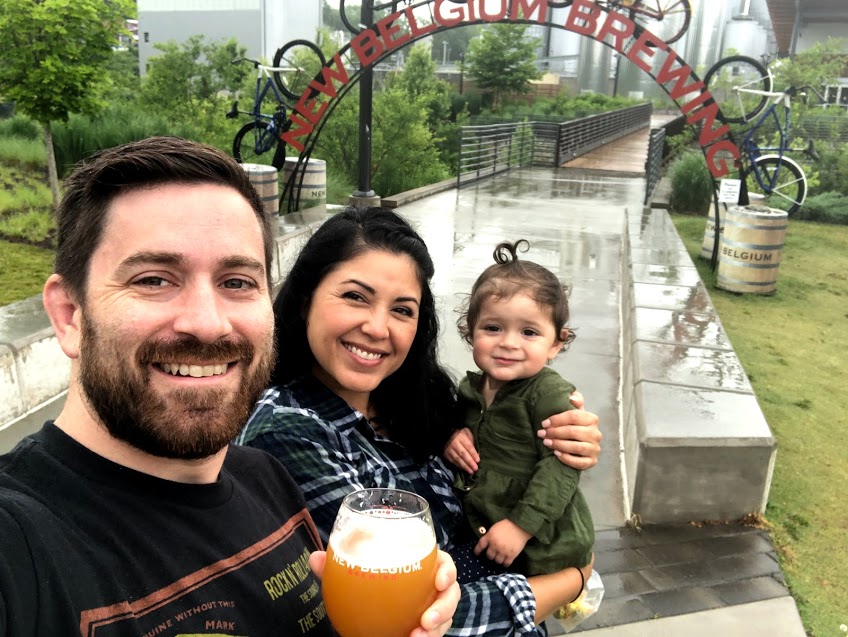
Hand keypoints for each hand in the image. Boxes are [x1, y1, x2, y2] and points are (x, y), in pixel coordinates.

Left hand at [311, 550, 458, 636]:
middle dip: (444, 607)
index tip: (439, 580)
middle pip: (451, 594)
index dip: (448, 570)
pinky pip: (432, 634)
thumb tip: (315, 559)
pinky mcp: (425, 627)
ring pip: (445, 619)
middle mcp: (430, 587)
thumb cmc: (368, 582)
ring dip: (436, 630)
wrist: (365, 613)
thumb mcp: (353, 574)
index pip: (444, 563)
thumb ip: (337, 566)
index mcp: (421, 565)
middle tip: (427, 620)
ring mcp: (430, 609)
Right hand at [444, 427, 478, 473]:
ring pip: (457, 459)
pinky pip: (453, 461)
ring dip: (465, 466)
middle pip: (463, 454)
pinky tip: (464, 469)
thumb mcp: (468, 434)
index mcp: (461, 437)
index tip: (478, 460)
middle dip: (470, 462)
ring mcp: (449, 449)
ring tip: (471, 471)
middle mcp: (454, 443)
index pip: (468, 446)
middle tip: (475, 468)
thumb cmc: (461, 434)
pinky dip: (459, 466)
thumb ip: (473, 443)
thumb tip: (477, 455)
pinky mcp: (445, 454)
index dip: (473, 454)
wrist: (446, 434)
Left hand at [474, 519, 531, 566]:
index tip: (477, 554)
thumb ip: (490, 536)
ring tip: (501, 557)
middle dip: (490, 555)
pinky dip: (505, 563)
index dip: (477, 551)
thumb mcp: (495, 528)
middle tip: (493, 554)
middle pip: (489, 556)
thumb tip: (487, 544)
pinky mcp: (511, 555)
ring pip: (497, 561)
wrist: (520, 526)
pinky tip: (506, 561)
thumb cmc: (507, 525)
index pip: (480, 546)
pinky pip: (506, 563)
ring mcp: (503, 551)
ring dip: (498, 560)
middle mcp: (495, 545)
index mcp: (490, 536)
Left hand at [537, 394, 601, 470]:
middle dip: (554, 432)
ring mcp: (595, 449)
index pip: (574, 416)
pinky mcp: (592, 462)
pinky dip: (567, 459)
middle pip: (573, 432)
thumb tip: (572, 397)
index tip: (544, 423)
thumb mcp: (575, 411)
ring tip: (546, 442)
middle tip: (541, 434)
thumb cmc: (575, 425)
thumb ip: (576, 400)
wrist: (580, 444)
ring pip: (576, 447)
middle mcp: (596, 434)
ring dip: (559, 444)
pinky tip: (556, 454)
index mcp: (592, 419)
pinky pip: (580, 462)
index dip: (557, 419)